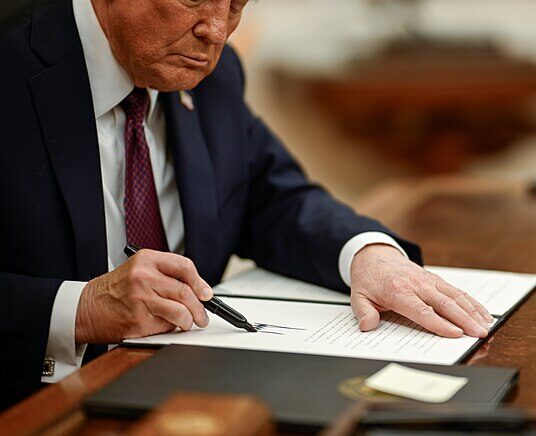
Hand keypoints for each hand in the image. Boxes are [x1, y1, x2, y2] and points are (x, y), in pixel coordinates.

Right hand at [75, 250, 212, 343]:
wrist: (85, 308)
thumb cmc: (115, 290)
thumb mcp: (139, 269)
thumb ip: (166, 274)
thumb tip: (198, 289)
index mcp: (146, 260)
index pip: (184, 266)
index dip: (200, 282)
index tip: (206, 293)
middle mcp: (143, 277)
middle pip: (185, 292)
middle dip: (200, 308)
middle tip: (202, 315)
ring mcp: (141, 300)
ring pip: (180, 312)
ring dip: (189, 321)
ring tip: (188, 323)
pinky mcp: (138, 321)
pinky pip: (166, 327)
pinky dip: (170, 328)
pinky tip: (164, 325)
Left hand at [350, 245, 493, 337]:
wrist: (373, 255)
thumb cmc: (368, 278)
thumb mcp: (358, 295)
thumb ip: (363, 312)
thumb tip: (368, 326)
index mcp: (398, 291)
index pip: (422, 311)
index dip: (439, 323)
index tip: (455, 334)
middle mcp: (417, 285)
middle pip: (444, 304)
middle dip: (464, 320)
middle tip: (479, 335)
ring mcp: (428, 281)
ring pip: (455, 296)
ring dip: (472, 312)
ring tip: (486, 327)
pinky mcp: (435, 279)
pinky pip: (456, 291)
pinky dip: (471, 302)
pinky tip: (483, 313)